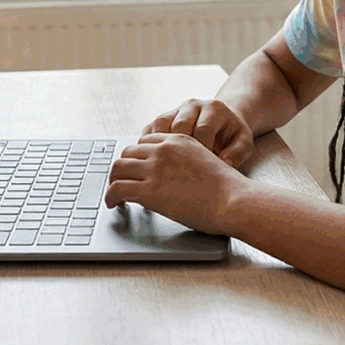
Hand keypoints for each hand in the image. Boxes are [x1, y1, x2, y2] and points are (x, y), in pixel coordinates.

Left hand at [101, 133, 244, 236]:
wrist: (234, 200)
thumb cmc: (227, 189)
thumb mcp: (205, 161)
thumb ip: (185, 162)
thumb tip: (175, 176)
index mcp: (178, 140)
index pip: (145, 141)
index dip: (137, 156)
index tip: (135, 168)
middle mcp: (163, 150)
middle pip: (128, 152)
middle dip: (123, 167)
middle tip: (121, 180)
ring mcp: (154, 168)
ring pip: (118, 168)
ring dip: (113, 181)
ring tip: (114, 193)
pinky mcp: (148, 190)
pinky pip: (117, 189)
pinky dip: (110, 197)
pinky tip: (112, 204)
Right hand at [143, 98, 255, 168]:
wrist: (223, 119)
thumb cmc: (232, 134)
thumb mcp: (244, 142)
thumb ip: (238, 152)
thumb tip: (224, 163)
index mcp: (214, 108)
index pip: (203, 128)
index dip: (204, 150)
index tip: (206, 166)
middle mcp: (193, 105)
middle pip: (179, 125)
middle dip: (182, 149)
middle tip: (187, 167)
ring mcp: (176, 109)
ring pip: (161, 124)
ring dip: (161, 146)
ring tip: (168, 164)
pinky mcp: (163, 117)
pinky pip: (150, 128)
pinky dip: (148, 144)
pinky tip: (153, 159)